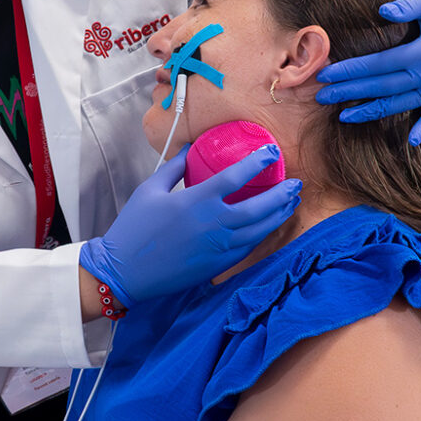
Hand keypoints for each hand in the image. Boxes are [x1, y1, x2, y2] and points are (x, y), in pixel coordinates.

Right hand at [79, 145, 301, 308]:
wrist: (125, 272)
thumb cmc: (134, 227)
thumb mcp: (150, 189)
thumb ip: (175, 168)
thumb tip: (190, 149)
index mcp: (197, 200)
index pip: (237, 176)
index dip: (258, 161)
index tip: (271, 152)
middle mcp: (214, 223)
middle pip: (259, 206)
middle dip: (282, 194)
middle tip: (296, 183)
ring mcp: (218, 247)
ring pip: (260, 230)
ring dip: (279, 215)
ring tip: (291, 203)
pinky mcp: (217, 265)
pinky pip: (248, 248)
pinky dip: (262, 235)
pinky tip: (269, 226)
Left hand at [314, 0, 420, 145]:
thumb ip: (406, 6)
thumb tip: (381, 10)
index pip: (379, 63)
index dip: (351, 70)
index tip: (326, 74)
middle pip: (383, 86)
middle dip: (350, 91)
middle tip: (322, 97)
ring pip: (400, 103)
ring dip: (372, 111)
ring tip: (344, 116)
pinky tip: (409, 141)